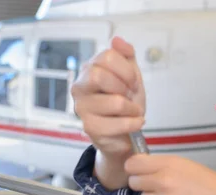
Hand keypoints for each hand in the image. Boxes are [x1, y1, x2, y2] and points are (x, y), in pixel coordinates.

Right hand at [72, 36, 145, 157]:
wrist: (125, 133)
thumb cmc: (125, 103)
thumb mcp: (130, 76)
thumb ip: (126, 56)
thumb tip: (117, 40)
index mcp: (89, 69)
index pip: (107, 56)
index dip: (126, 69)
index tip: (132, 81)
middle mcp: (80, 87)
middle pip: (100, 75)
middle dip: (124, 86)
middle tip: (131, 95)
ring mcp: (82, 108)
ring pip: (114, 102)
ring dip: (132, 108)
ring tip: (134, 112)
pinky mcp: (90, 128)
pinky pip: (117, 123)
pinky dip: (133, 123)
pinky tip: (136, 122)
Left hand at [125, 154, 215, 194]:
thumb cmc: (215, 186)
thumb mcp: (189, 167)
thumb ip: (165, 167)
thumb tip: (141, 169)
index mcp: (171, 164)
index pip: (133, 163)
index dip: (134, 168)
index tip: (139, 172)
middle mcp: (164, 181)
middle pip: (133, 182)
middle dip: (140, 184)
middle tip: (153, 187)